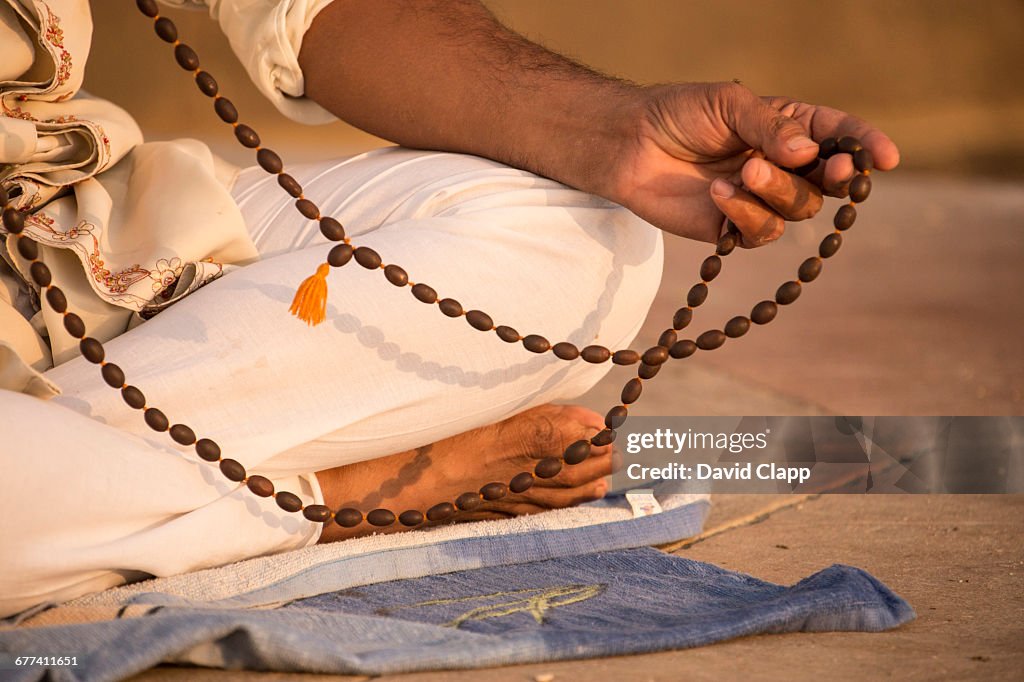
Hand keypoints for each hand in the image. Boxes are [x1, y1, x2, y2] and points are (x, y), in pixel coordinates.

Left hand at [608, 82, 899, 245]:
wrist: (630, 145)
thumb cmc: (678, 114)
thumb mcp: (728, 104)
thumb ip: (770, 126)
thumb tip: (808, 154)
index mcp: (788, 127)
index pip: (837, 135)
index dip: (865, 145)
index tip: (887, 157)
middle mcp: (781, 165)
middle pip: (827, 181)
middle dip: (834, 176)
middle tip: (831, 167)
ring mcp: (760, 199)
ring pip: (797, 208)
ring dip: (777, 191)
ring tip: (744, 171)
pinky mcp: (733, 228)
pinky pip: (760, 232)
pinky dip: (745, 213)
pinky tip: (719, 193)